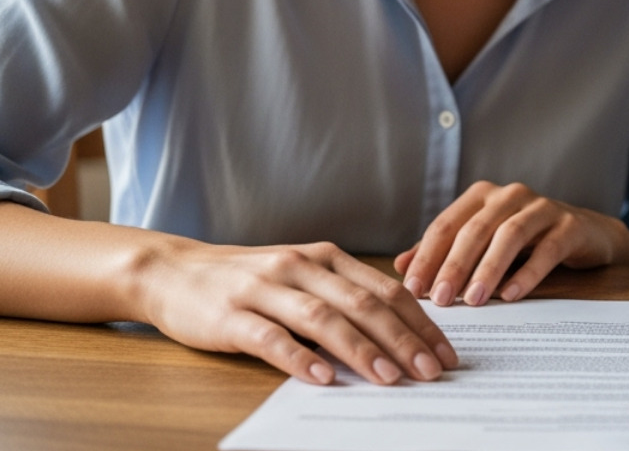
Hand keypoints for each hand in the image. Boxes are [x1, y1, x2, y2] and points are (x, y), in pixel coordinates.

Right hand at [135, 237, 456, 385]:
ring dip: (361, 350)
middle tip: (431, 371)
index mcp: (326, 258)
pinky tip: (322, 378)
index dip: (420, 322)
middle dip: (403, 339)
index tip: (446, 352)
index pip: (385, 290)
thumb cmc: (248, 279)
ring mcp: (265, 289)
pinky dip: (299, 358)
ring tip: (390, 377)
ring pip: (324, 319)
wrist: (173, 271)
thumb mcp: (302, 276)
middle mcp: (301, 267)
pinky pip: (271, 338)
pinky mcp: (231, 315)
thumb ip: (343, 296)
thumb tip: (398, 334)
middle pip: (363, 305)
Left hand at [395, 181, 628, 306]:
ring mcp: (542, 207)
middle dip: (454, 265)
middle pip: (475, 229)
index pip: (446, 225)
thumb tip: (402, 266)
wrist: (586, 235)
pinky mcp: (570, 225)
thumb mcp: (483, 244)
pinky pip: (547, 249)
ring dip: (488, 269)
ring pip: (509, 235)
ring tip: (474, 300)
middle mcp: (510, 195)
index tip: (412, 289)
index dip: (427, 256)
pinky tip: (512, 296)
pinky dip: (528, 273)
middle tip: (439, 299)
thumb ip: (445, 252)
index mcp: (482, 197)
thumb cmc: (526, 242)